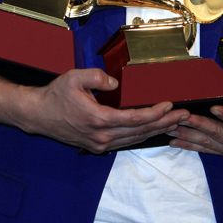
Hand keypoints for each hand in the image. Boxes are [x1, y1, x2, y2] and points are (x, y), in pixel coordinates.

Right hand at [13, 67, 189, 153]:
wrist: (38, 115)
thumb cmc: (55, 95)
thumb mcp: (74, 78)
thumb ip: (97, 77)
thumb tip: (115, 83)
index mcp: (98, 119)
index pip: (135, 119)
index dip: (155, 113)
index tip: (169, 105)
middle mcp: (102, 136)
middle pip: (140, 131)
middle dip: (165, 123)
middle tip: (184, 115)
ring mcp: (100, 144)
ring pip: (135, 139)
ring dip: (157, 131)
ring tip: (175, 122)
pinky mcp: (97, 146)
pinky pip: (126, 142)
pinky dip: (143, 135)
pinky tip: (153, 130)